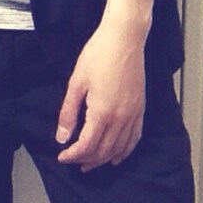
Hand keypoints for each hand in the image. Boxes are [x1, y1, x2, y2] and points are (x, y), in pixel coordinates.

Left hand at [55, 14, 148, 171]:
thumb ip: (69, 113)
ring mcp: (133, 114)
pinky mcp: (140, 108)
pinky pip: (135, 137)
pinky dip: (126, 150)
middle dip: (87, 160)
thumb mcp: (76, 83)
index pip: (87, 146)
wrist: (124, 38)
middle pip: (104, 151)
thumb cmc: (99, 55)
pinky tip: (118, 155)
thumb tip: (62, 137)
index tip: (62, 157)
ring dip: (105, 159)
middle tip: (74, 163)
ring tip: (92, 164)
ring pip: (120, 148)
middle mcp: (120, 118)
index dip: (73, 156)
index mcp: (102, 112)